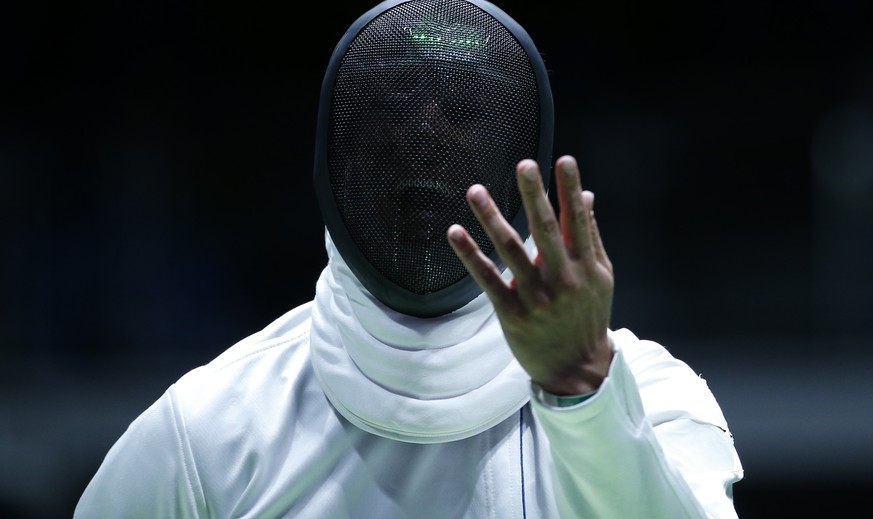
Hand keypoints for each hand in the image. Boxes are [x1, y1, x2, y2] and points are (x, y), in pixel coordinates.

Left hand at [447, 155, 614, 394]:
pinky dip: (471, 255)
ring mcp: (536, 296)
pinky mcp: (512, 313)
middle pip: (546, 230)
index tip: (563, 160)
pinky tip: (455, 232)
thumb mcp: (599, 277)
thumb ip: (590, 236)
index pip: (578, 220)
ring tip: (476, 191)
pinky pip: (488, 279)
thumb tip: (585, 196)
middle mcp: (563, 278)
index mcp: (586, 266)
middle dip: (535, 196)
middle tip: (524, 164)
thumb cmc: (588, 315)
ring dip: (491, 218)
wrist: (577, 368)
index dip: (571, 189)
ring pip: (511, 250)